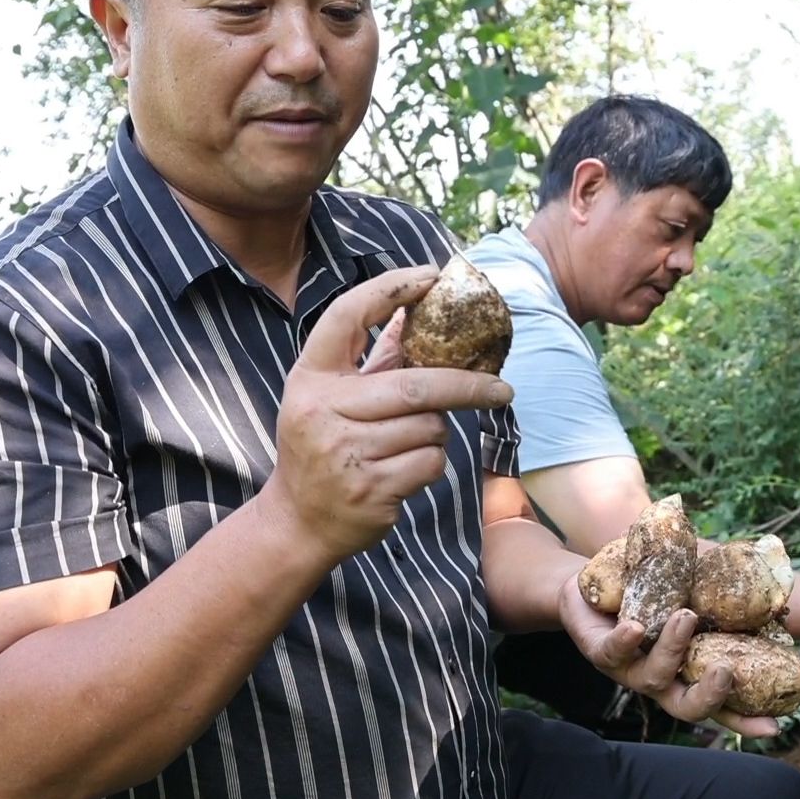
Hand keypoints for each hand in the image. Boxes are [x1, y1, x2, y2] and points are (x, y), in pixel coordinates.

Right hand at [266, 266, 514, 561]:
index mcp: (310, 377)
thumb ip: (371, 358)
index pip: (346, 315)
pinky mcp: (370, 489)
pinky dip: (431, 463)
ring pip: (429, 427)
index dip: (389, 288)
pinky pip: (430, 462)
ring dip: (435, 434)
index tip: (431, 277)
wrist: (297, 521)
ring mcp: (344, 452)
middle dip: (468, 386)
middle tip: (502, 389)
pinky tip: (404, 471)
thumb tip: (414, 308)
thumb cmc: (322, 447)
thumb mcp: (330, 397)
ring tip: (408, 444)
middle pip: (416, 386)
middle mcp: (322, 410)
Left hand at [556, 573, 783, 738]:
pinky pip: (612, 652)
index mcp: (686, 673)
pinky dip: (626, 641)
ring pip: (653, 677)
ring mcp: (629, 670)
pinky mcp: (598, 652)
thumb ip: (726, 602)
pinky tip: (635, 627)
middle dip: (709, 696)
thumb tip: (781, 599)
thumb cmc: (649, 595)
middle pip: (687, 708)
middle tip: (726, 672)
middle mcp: (660, 681)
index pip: (720, 706)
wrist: (592, 586)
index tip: (774, 726)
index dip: (745, 720)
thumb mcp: (692, 597)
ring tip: (686, 616)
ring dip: (673, 649)